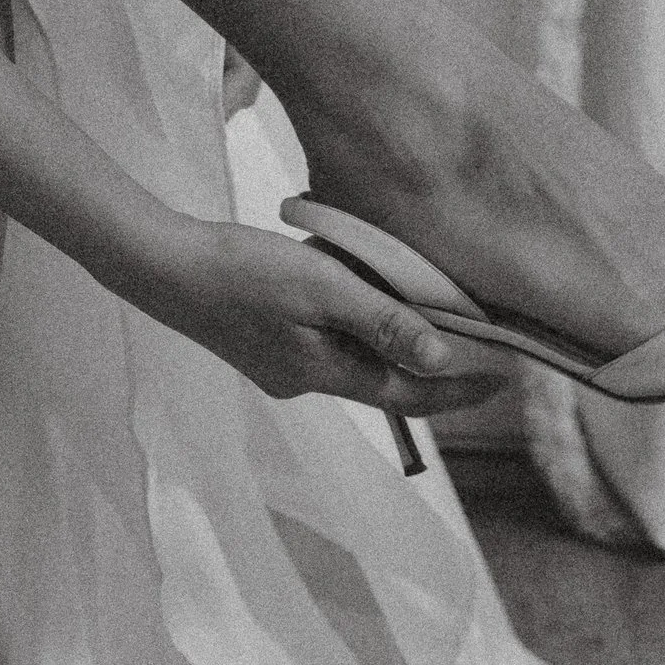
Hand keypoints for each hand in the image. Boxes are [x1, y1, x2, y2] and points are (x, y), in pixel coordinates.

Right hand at [158, 222, 504, 416]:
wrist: (161, 267)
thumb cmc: (238, 270)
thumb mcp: (319, 287)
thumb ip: (381, 321)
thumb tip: (443, 361)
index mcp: (324, 374)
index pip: (411, 397)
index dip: (459, 392)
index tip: (503, 380)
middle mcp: (306, 382)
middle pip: (385, 382)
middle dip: (430, 367)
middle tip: (476, 340)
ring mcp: (282, 366)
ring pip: (355, 360)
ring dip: (389, 342)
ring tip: (424, 309)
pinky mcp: (265, 344)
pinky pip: (327, 343)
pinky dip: (353, 327)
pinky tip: (353, 295)